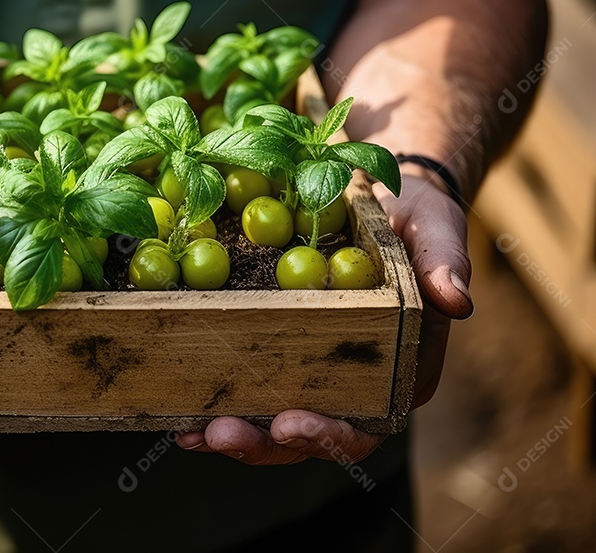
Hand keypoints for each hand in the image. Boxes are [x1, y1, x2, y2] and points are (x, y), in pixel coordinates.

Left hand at [175, 172, 470, 464]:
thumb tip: (458, 300)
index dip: (328, 434)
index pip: (365, 424)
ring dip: (230, 433)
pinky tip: (177, 405)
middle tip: (219, 434)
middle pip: (307, 435)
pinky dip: (212, 399)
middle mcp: (353, 385)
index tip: (291, 421)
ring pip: (270, 421)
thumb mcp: (435, 228)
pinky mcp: (276, 350)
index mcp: (399, 373)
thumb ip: (444, 261)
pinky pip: (246, 385)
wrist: (379, 193)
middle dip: (263, 443)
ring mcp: (310, 372)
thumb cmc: (413, 215)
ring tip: (190, 432)